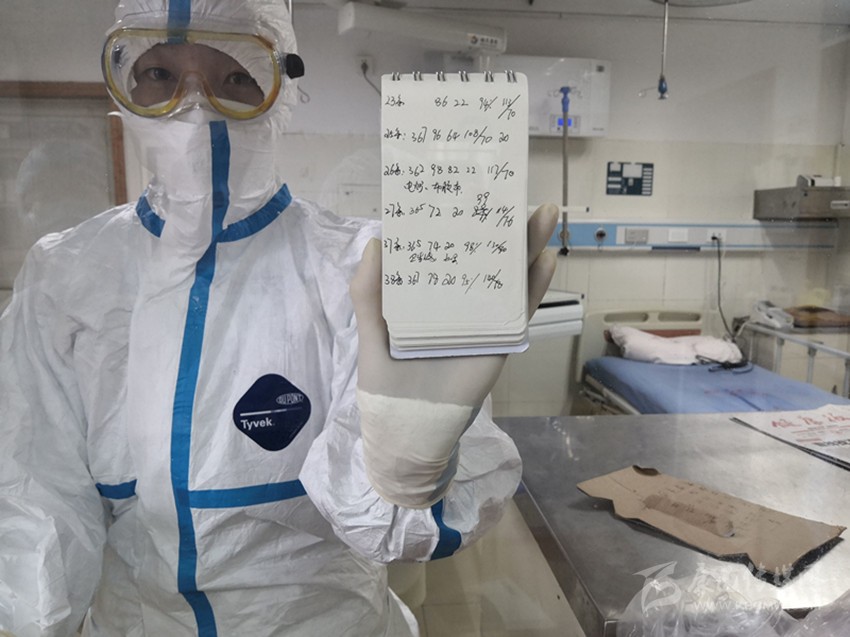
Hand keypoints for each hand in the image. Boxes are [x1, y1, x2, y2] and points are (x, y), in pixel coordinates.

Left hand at [351, 203, 557, 406]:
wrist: (409, 431)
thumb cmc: (386, 384)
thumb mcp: (371, 334)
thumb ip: (369, 293)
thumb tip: (376, 242)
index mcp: (426, 297)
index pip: (443, 252)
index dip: (454, 222)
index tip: (464, 188)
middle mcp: (459, 302)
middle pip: (482, 257)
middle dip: (499, 224)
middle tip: (513, 188)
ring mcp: (483, 320)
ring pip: (508, 277)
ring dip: (527, 246)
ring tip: (543, 211)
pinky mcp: (500, 341)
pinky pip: (522, 310)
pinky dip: (536, 285)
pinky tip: (546, 257)